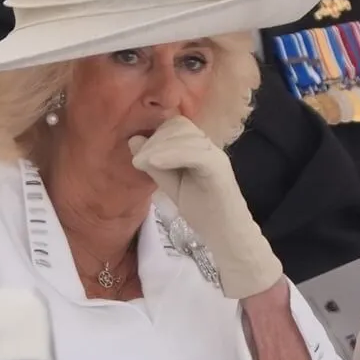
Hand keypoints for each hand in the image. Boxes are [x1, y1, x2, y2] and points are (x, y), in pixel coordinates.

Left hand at [128, 116, 282, 298]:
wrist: (226, 234)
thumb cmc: (200, 210)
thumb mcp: (170, 184)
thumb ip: (153, 163)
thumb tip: (133, 140)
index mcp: (198, 148)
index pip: (175, 125)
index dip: (155, 134)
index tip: (138, 155)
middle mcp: (209, 147)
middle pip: (178, 126)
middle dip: (153, 140)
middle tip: (138, 161)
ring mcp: (215, 157)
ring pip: (185, 137)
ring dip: (158, 147)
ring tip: (142, 164)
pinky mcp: (218, 169)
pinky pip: (195, 154)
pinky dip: (172, 155)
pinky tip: (154, 163)